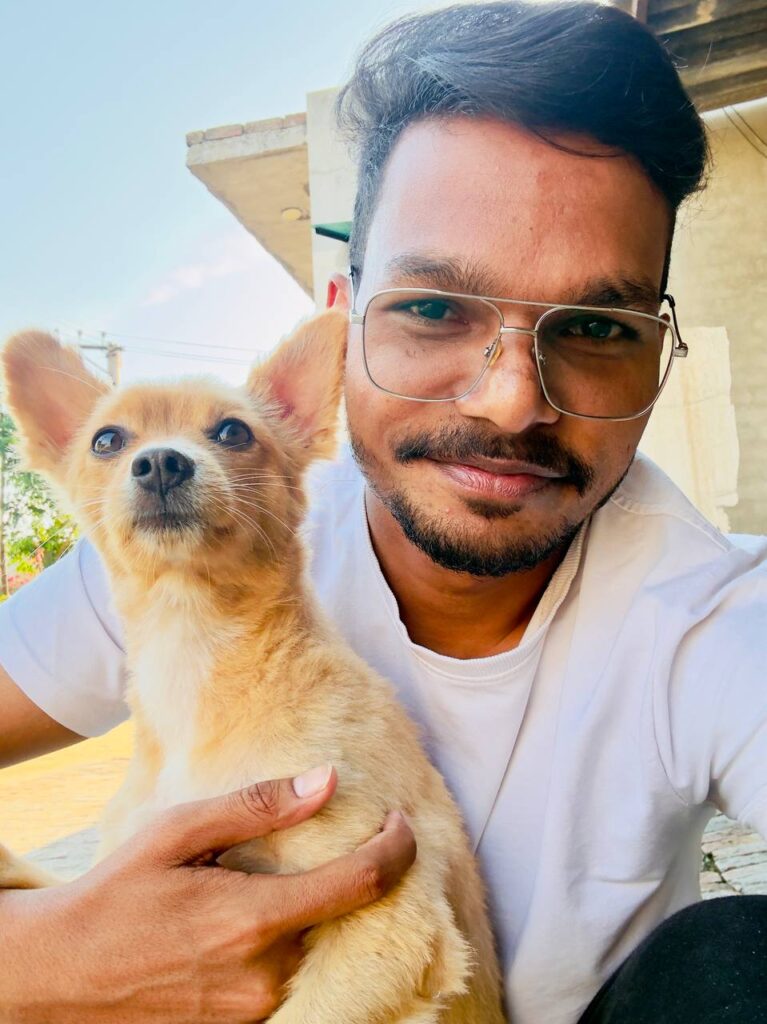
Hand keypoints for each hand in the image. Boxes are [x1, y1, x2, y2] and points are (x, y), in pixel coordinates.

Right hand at [0, 767, 415, 1022]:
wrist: (62, 974)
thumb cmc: (118, 891)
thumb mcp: (177, 831)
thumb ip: (256, 807)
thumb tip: (328, 782)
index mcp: (252, 920)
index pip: (359, 885)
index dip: (395, 850)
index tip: (402, 824)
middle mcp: (264, 975)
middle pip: (343, 919)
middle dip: (350, 877)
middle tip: (333, 842)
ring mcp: (253, 1011)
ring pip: (318, 950)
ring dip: (317, 913)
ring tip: (279, 881)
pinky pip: (292, 980)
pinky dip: (294, 944)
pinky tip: (261, 919)